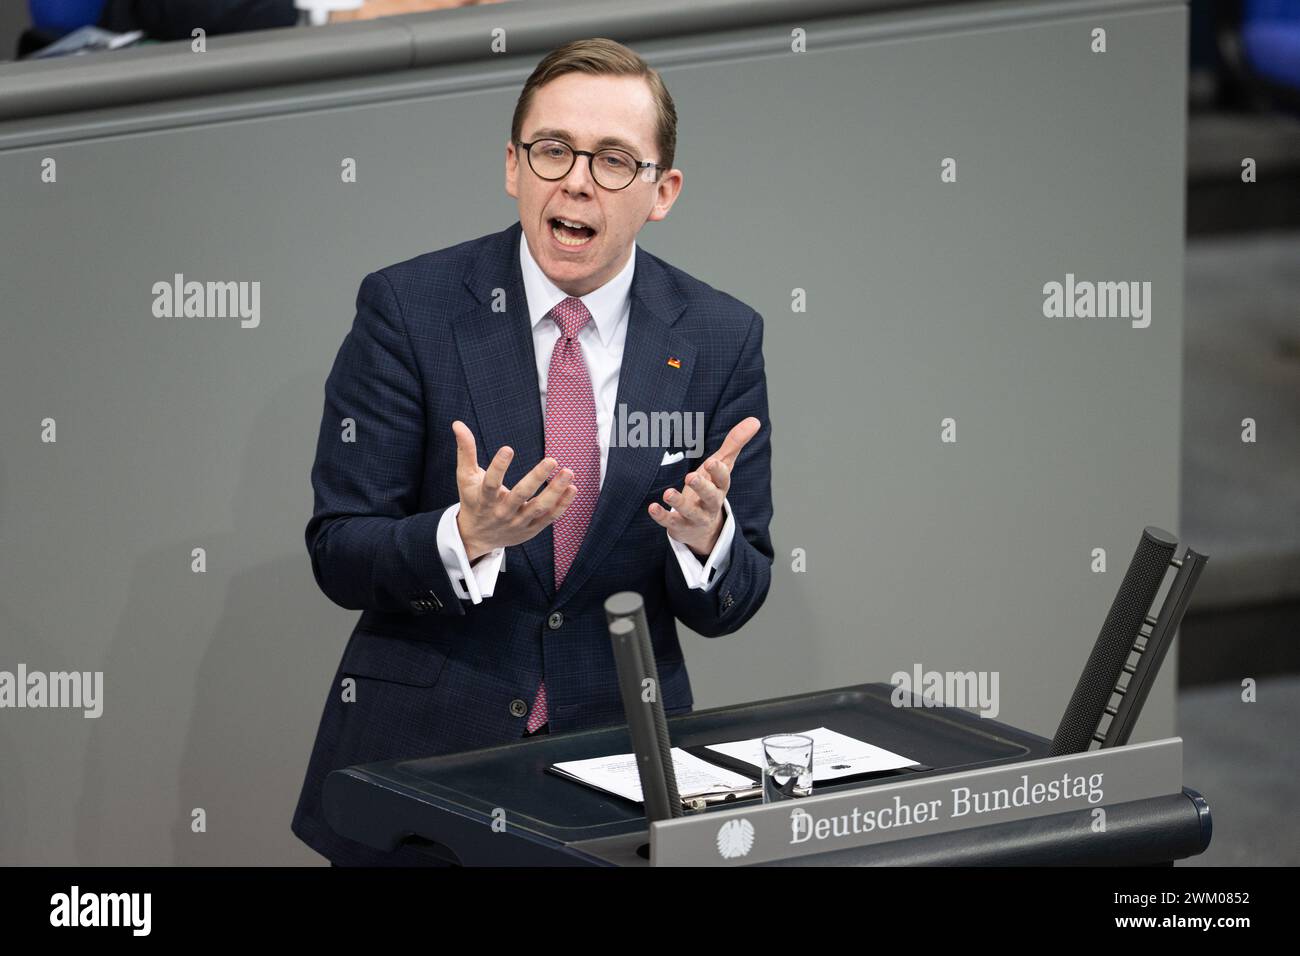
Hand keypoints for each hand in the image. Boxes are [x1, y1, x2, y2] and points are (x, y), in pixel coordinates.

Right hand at [452, 421, 576, 560]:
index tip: (508, 448)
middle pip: (519, 496)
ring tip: (568, 472)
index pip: (490, 483)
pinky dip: (562, 505)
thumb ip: (465, 451)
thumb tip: (458, 424)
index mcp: (484, 499)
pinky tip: (572, 488)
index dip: (498, 467)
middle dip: (536, 478)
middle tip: (552, 460)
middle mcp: (501, 512)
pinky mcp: (531, 529)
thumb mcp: (465, 477)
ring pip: (538, 508)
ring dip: (555, 491)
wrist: (477, 537)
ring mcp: (517, 522)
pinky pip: (549, 518)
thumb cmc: (473, 501)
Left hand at [648, 417, 760, 556]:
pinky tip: (652, 507)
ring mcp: (695, 517)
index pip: (723, 480)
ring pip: (689, 511)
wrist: (704, 529)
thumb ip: (735, 443)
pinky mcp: (679, 526)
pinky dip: (661, 515)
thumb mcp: (723, 466)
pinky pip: (670, 522)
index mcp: (720, 487)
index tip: (711, 462)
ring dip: (679, 502)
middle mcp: (710, 504)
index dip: (718, 471)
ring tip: (667, 493)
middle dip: (701, 487)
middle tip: (690, 477)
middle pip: (709, 496)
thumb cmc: (712, 488)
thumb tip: (755, 420)